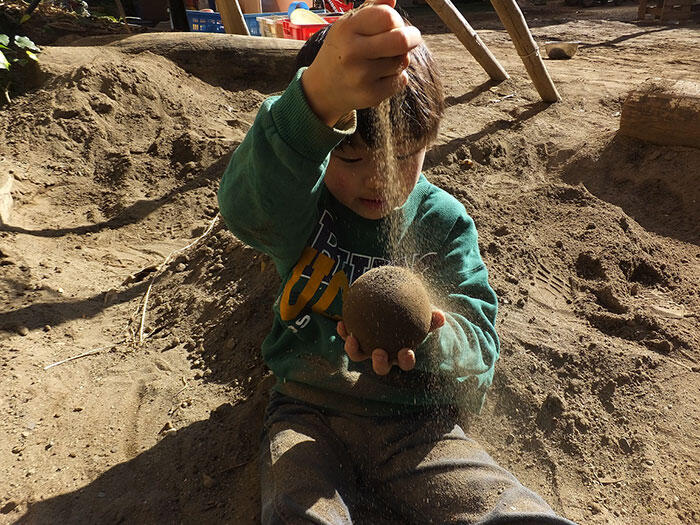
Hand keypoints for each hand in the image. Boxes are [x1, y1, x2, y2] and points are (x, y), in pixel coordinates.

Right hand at [301, 0, 421, 125]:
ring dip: (401, 58)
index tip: (395, 25)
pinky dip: (397, 77)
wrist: (322, 89)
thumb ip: (372, 8)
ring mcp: (362, 76)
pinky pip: (401, 80)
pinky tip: (382, 76)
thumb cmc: (341, 50)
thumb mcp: (349, 26)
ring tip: (385, 60)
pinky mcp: (371, 95)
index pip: (388, 17)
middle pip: (402, 40)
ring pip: (403, 60)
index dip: (397, 20)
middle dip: (413, 37)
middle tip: (413, 37)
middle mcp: (352, 52)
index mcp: (347, 29)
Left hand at [337, 310, 445, 374]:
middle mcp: (384, 356)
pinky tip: (341, 322)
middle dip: (379, 363)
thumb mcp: (424, 316)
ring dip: (354, 350)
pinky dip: (343, 332)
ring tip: (352, 338)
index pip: (406, 362)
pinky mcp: (355, 342)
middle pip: (381, 367)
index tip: (407, 352)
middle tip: (378, 352)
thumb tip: (441, 315)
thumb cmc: (413, 318)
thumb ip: (431, 317)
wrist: (394, 312)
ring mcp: (367, 350)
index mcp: (401, 354)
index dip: (406, 360)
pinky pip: (348, 338)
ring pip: (359, 355)